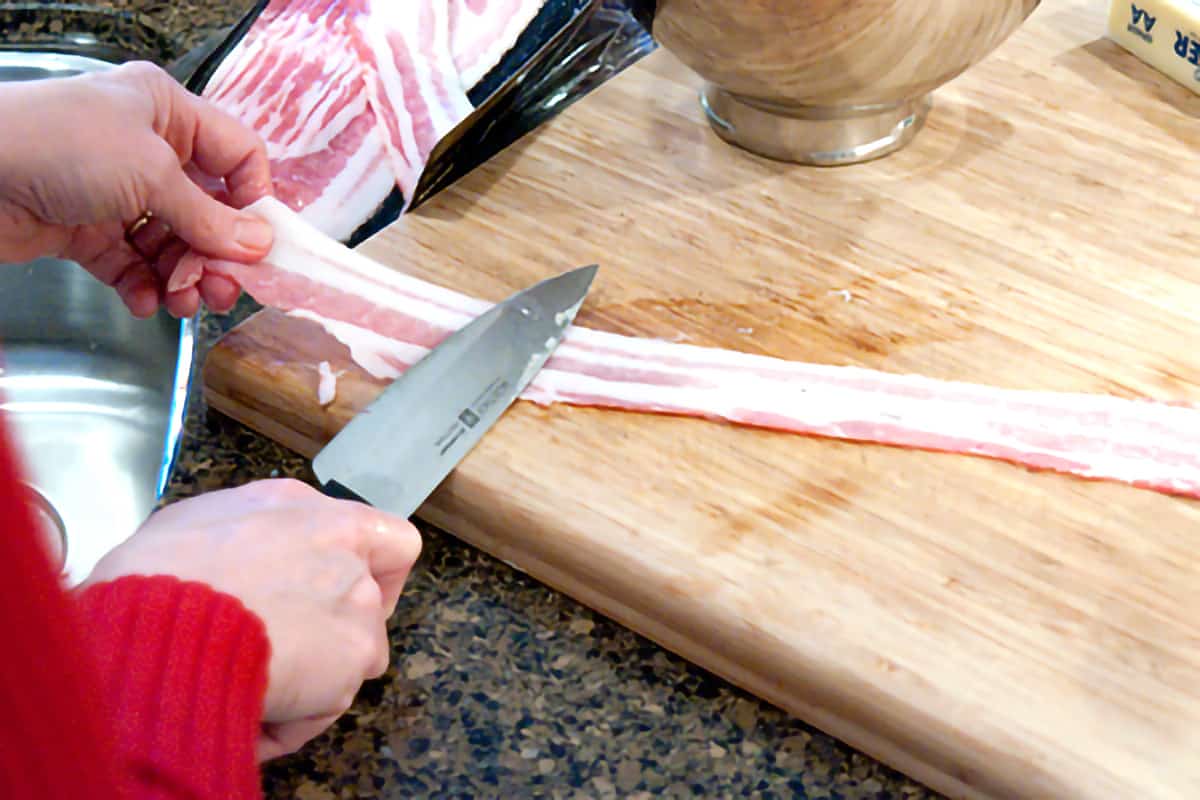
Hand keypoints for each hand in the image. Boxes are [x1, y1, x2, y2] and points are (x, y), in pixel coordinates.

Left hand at [0, 60, 273, 318]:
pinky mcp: (86, 231)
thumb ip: (209, 217)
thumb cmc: (61, 145)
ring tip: (184, 301)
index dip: (254, 198)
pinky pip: (132, 265)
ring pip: (172, 244)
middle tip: (224, 288)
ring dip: (183, 278)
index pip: (237, 154)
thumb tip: (260, 245)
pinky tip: (145, 301)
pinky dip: (143, 287)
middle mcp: (146, 149)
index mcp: (167, 113)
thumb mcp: (152, 174)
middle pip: (207, 210)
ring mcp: (115, 192)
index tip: (262, 242)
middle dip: (217, 254)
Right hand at [82, 479, 422, 760]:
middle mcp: (351, 560)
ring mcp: (358, 614)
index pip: (393, 543)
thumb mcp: (202, 521)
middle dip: (335, 634)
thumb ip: (255, 534)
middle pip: (373, 607)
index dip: (375, 573)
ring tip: (246, 693)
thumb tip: (251, 558)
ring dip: (310, 683)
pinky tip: (240, 719)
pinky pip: (318, 710)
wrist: (157, 623)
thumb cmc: (159, 569)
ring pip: (352, 663)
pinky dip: (285, 724)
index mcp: (320, 518)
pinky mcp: (348, 669)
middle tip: (284, 651)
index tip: (337, 593)